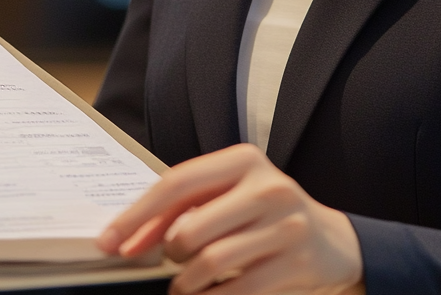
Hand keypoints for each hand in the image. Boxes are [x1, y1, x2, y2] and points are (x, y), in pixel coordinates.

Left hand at [97, 143, 363, 294]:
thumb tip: (128, 239)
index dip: (138, 215)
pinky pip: (235, 291)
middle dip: (169, 254)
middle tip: (171, 261)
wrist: (332, 241)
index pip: (178, 183)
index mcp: (244, 160)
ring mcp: (285, 225)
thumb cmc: (265, 214)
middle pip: (189, 229)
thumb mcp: (231, 194)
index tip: (108, 242)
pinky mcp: (296, 263)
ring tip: (185, 285)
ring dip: (185, 283)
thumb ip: (185, 207)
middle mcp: (267, 187)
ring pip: (209, 264)